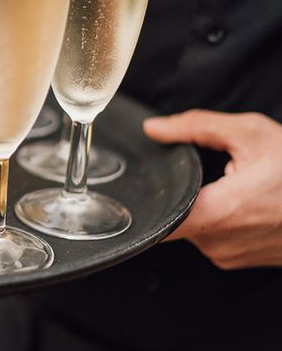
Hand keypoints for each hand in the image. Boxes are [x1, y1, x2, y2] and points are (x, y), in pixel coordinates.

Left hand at [143, 110, 281, 269]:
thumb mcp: (249, 133)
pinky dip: (219, 216)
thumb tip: (154, 128)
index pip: (157, 220)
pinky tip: (242, 200)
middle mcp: (221, 244)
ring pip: (192, 227)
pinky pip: (213, 237)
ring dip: (203, 203)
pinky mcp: (242, 261)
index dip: (143, 201)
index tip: (139, 184)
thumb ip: (194, 127)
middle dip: (182, 191)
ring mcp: (232, 257)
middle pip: (173, 217)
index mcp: (219, 214)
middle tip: (209, 171)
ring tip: (232, 184)